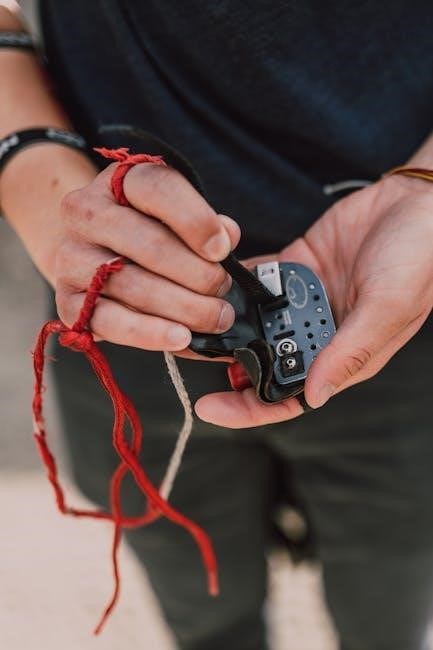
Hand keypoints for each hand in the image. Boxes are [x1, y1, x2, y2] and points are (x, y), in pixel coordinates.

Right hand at [56, 163, 239, 349]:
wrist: (93, 254)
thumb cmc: (146, 233)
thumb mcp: (176, 215)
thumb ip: (204, 223)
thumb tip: (227, 235)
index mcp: (119, 181)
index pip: (157, 188)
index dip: (195, 220)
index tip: (222, 249)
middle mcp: (86, 213)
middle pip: (148, 243)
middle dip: (197, 274)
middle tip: (223, 290)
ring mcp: (71, 257)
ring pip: (132, 285)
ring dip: (183, 307)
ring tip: (214, 317)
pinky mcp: (67, 299)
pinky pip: (109, 321)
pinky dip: (148, 333)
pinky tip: (179, 337)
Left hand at [195, 175, 432, 426]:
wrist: (417, 202)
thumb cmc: (417, 258)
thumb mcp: (387, 308)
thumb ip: (349, 352)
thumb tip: (313, 396)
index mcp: (341, 355)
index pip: (289, 395)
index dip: (249, 408)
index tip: (209, 407)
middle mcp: (317, 334)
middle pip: (263, 360)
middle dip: (224, 361)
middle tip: (182, 350)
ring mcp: (303, 301)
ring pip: (254, 322)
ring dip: (222, 322)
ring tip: (185, 315)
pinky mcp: (295, 268)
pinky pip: (258, 280)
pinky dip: (236, 280)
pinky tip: (210, 276)